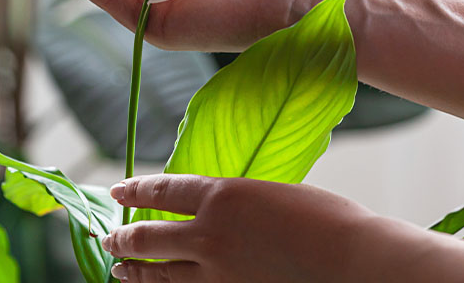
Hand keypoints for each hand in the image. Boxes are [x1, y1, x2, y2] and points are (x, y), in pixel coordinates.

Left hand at [100, 174, 377, 282]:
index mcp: (222, 194)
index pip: (162, 190)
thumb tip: (214, 212)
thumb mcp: (271, 194)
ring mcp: (217, 271)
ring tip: (119, 270)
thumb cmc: (327, 221)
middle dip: (124, 238)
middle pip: (149, 236)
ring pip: (160, 273)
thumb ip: (235, 203)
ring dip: (135, 271)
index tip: (117, 191)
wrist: (355, 260)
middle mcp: (209, 232)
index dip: (135, 191)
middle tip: (109, 239)